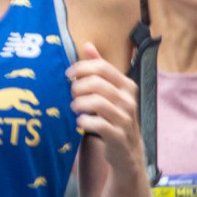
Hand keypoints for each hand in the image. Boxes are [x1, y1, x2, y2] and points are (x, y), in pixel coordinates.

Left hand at [67, 42, 143, 173]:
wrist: (127, 151)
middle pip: (97, 83)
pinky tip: (81, 122)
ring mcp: (125, 118)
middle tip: (72, 94)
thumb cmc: (114, 117)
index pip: (102, 67)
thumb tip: (87, 45)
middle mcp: (129, 100)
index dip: (81, 67)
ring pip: (96, 102)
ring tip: (75, 108)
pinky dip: (84, 121)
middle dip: (78, 87)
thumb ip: (100, 69)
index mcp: (127, 85)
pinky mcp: (118, 136)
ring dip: (79, 104)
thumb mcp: (111, 91)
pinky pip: (97, 124)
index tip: (68, 74)